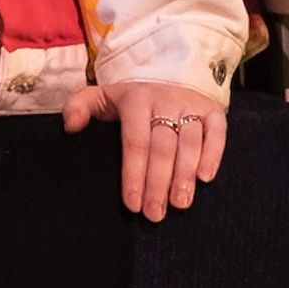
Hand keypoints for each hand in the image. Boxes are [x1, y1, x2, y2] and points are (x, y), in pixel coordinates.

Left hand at [63, 80, 230, 221]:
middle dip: (158, 183)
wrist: (168, 74)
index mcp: (136, 99)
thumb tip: (71, 127)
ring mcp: (191, 104)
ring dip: (185, 175)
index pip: (135, 141)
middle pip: (163, 147)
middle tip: (155, 214)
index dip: (134, 174)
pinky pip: (217, 132)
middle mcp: (165, 100)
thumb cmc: (130, 99)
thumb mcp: (101, 96)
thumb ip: (79, 107)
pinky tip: (205, 178)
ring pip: (189, 142)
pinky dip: (213, 154)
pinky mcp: (213, 109)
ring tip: (180, 203)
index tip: (132, 204)